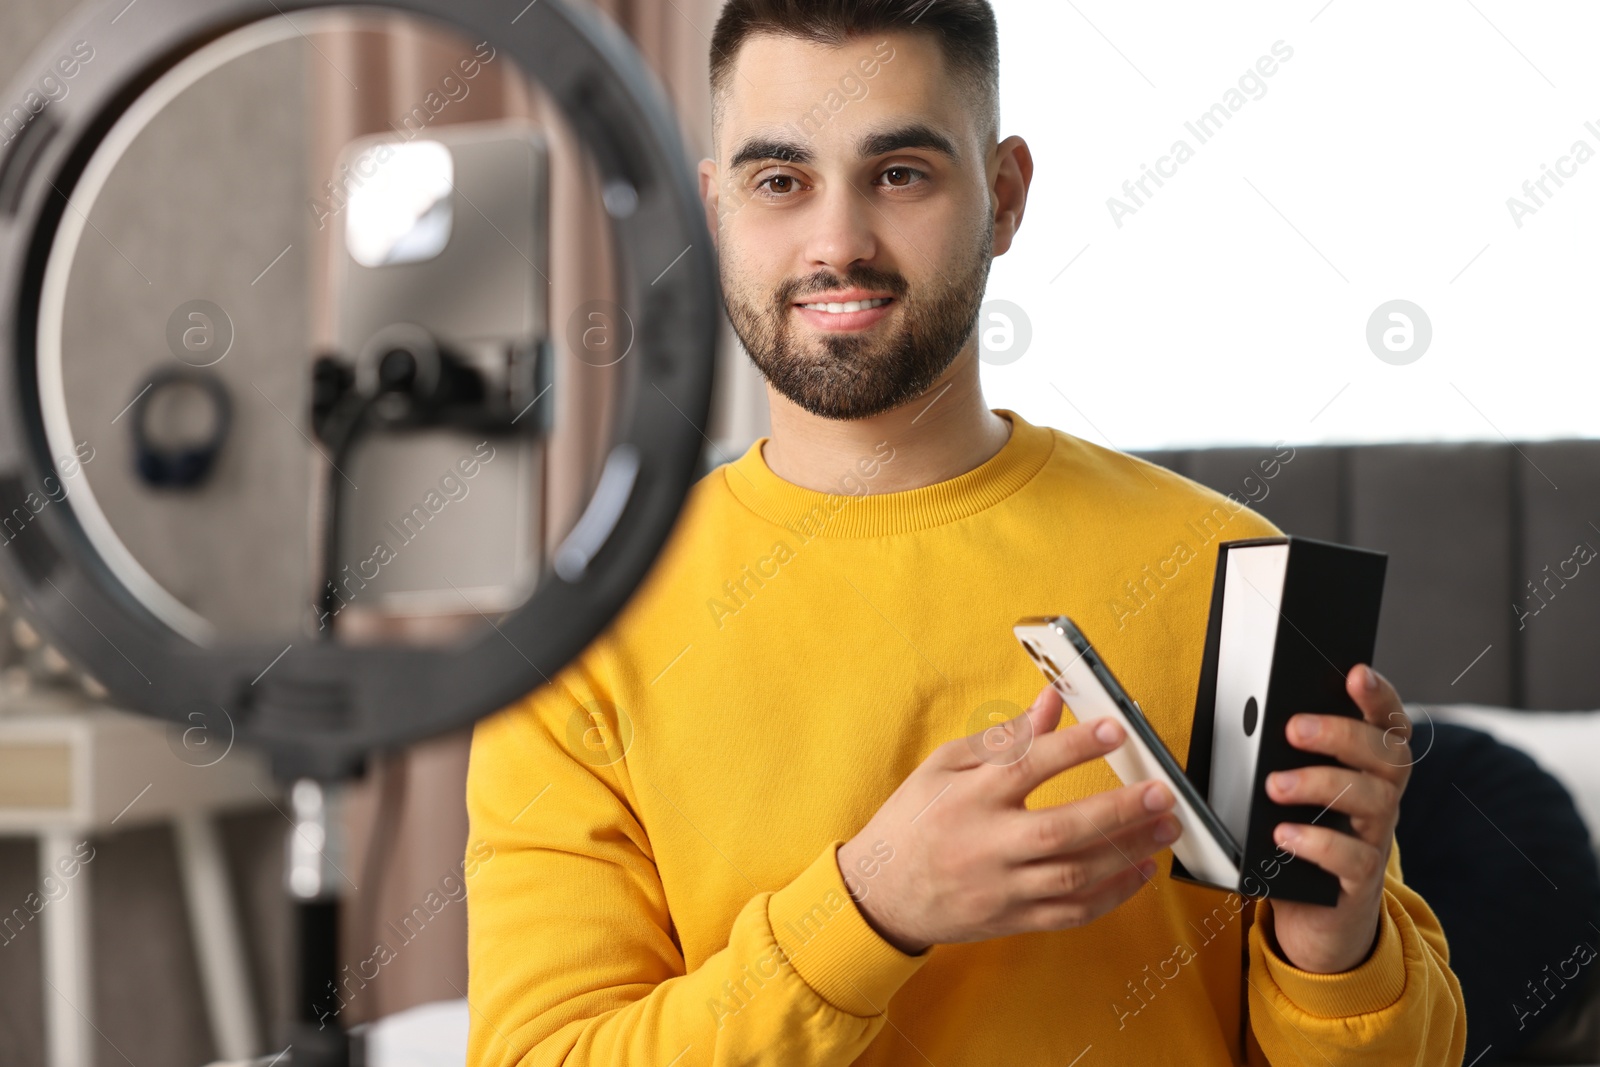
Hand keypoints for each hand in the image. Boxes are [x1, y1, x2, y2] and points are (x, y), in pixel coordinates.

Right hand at [835, 683, 1180, 955]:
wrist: (881, 895)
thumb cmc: (913, 822)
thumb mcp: (944, 766)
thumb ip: (1003, 738)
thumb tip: (1049, 704)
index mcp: (970, 798)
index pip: (1028, 766)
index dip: (1075, 746)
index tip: (1114, 730)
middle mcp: (988, 844)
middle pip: (1062, 830)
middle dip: (1119, 810)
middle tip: (1160, 792)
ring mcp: (1004, 887)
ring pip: (1075, 874)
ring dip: (1127, 851)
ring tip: (1164, 828)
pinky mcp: (1015, 918)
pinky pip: (1072, 911)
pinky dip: (1113, 894)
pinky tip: (1139, 870)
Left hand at [1264, 664, 1411, 972]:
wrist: (1315, 914)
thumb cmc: (1296, 833)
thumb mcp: (1291, 790)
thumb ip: (1284, 755)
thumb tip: (1247, 714)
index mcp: (1368, 767)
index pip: (1389, 723)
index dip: (1379, 696)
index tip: (1356, 672)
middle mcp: (1382, 797)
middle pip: (1386, 756)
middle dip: (1341, 734)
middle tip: (1293, 728)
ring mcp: (1374, 838)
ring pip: (1371, 801)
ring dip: (1319, 785)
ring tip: (1274, 786)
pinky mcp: (1360, 880)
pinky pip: (1352, 857)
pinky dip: (1317, 842)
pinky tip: (1283, 835)